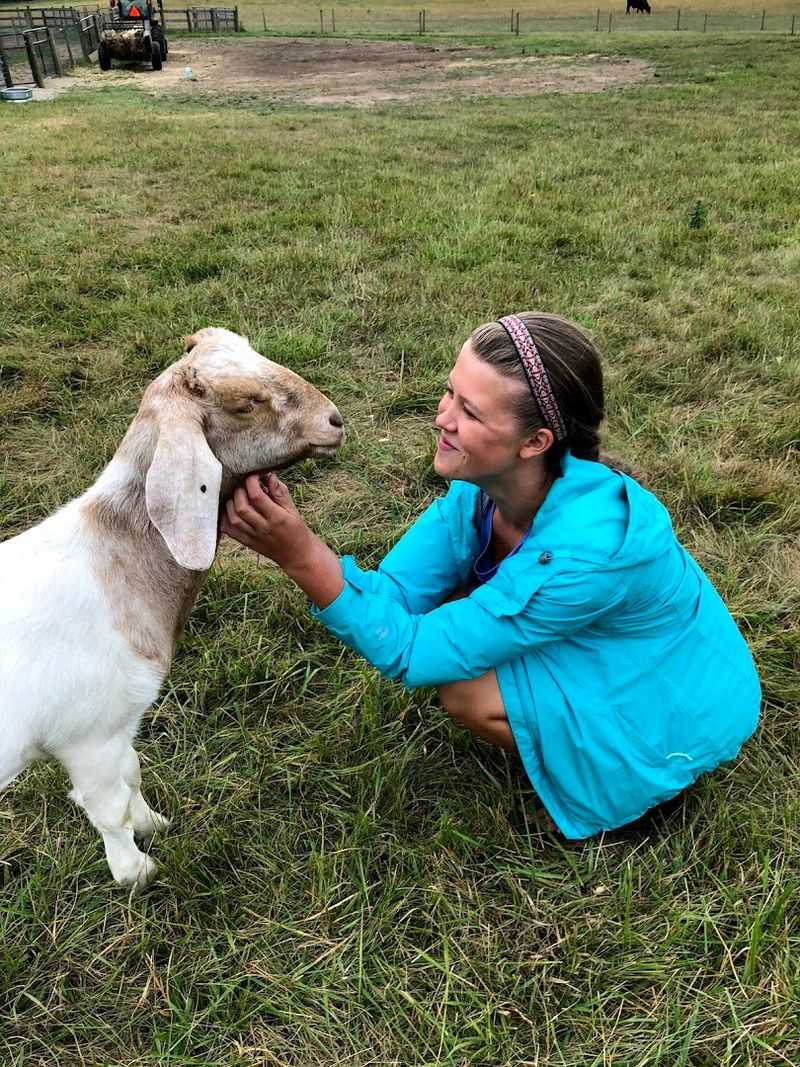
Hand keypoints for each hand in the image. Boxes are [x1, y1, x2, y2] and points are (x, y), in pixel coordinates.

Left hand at [221, 472, 344, 607]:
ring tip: (237, 496)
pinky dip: (225, 518)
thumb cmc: (296, 529)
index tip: (254, 476)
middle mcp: (263, 528)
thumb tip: (269, 475)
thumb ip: (280, 492)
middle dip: (239, 491)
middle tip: (244, 485)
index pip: (257, 496)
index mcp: (277, 517)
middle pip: (242, 507)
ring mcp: (253, 537)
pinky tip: (229, 510)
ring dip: (230, 503)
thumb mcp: (293, 510)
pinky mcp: (247, 543)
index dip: (251, 482)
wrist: (297, 555)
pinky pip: (229, 531)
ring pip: (233, 518)